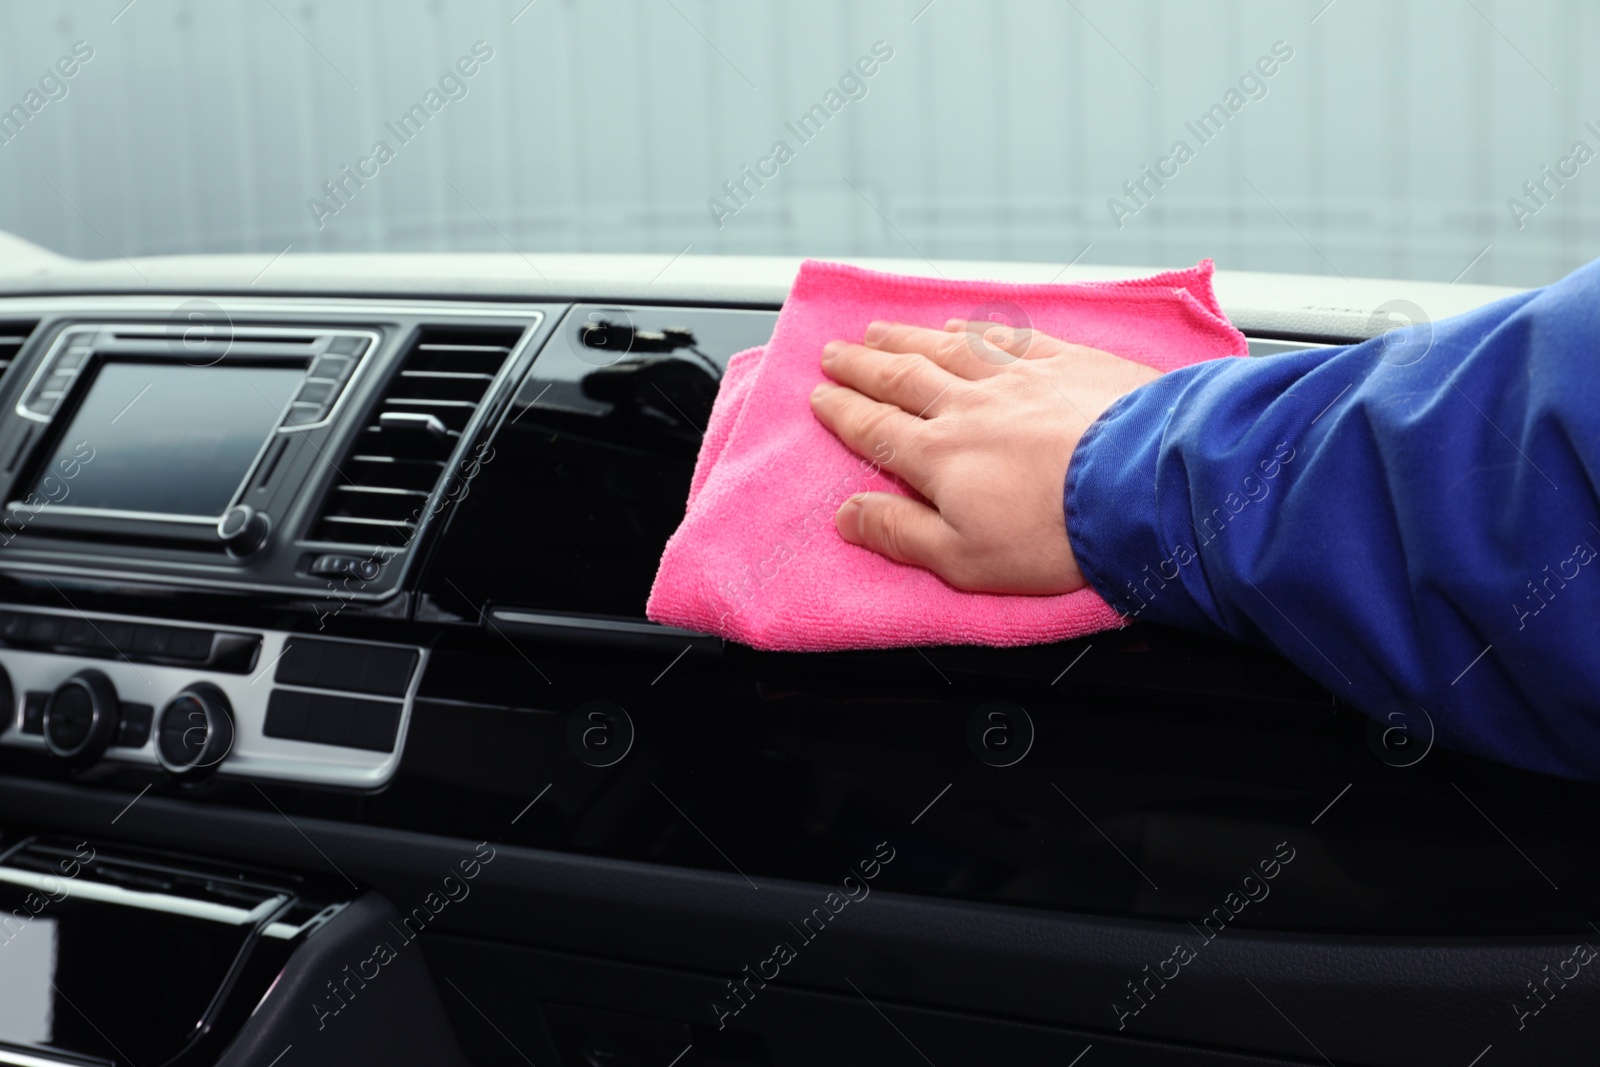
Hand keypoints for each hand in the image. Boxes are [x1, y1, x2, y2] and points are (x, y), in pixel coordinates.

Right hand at [809, 320, 1161, 593]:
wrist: (1144, 484)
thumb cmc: (1058, 535)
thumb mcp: (965, 560)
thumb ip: (901, 534)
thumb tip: (846, 516)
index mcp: (940, 458)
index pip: (875, 430)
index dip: (843, 413)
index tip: (820, 397)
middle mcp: (970, 407)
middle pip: (902, 380)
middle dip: (862, 367)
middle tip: (834, 354)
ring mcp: (1020, 378)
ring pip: (947, 350)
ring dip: (907, 339)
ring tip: (879, 331)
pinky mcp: (1070, 362)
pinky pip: (1007, 337)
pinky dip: (975, 329)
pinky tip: (960, 325)